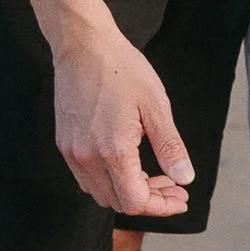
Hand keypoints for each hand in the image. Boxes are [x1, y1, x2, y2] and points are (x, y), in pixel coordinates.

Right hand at [53, 16, 191, 216]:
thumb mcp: (156, 105)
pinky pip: (87, 178)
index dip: (162, 206)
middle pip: (118, 203)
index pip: (136, 202)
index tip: (181, 196)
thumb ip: (170, 147)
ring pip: (101, 194)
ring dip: (129, 192)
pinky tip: (129, 165)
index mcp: (113, 150)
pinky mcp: (65, 143)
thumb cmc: (122, 68)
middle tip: (174, 185)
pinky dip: (110, 181)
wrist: (83, 44)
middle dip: (150, 200)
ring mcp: (72, 152)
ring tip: (154, 176)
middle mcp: (87, 157)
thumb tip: (184, 178)